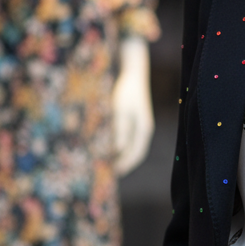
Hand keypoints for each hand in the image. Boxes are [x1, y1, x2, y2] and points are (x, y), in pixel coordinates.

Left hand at [113, 36, 154, 175]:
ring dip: (117, 155)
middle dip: (120, 163)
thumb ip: (119, 131)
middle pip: (132, 152)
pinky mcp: (131, 118)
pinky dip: (115, 145)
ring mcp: (137, 124)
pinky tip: (102, 145)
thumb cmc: (126, 90)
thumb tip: (116, 150)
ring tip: (101, 162)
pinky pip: (124, 137)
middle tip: (104, 173)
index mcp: (143, 130)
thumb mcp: (121, 110)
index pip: (135, 155)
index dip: (124, 166)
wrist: (132, 70)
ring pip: (128, 146)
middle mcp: (142, 129)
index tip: (111, 175)